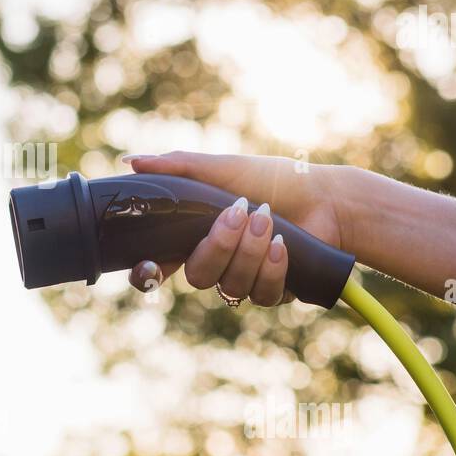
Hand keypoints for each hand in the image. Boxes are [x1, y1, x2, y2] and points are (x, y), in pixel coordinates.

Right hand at [123, 150, 346, 305]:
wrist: (325, 197)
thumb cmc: (273, 179)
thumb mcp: (221, 170)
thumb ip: (176, 167)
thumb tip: (131, 161)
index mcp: (195, 236)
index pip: (158, 265)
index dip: (148, 273)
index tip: (152, 266)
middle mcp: (217, 262)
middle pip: (198, 276)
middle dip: (218, 246)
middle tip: (239, 213)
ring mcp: (244, 279)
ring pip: (231, 286)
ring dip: (250, 251)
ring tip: (267, 218)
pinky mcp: (273, 291)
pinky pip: (262, 294)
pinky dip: (271, 268)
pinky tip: (281, 244)